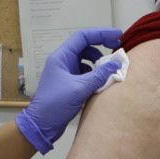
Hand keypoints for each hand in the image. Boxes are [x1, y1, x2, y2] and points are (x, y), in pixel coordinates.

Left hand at [15, 28, 124, 152]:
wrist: (42, 125)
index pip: (82, 37)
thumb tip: (117, 63)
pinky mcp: (69, 83)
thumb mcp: (80, 88)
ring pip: (85, 59)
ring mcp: (65, 72)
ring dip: (98, 61)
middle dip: (102, 45)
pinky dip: (95, 73)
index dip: (101, 33)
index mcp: (61, 57)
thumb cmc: (55, 104)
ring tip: (109, 67)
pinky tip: (101, 81)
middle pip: (85, 46)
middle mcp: (63, 61)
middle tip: (118, 47)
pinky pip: (85, 72)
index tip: (118, 35)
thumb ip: (100, 75)